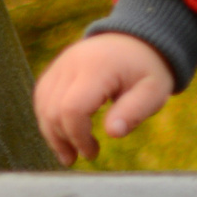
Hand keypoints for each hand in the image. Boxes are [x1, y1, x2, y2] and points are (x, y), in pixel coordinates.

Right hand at [33, 32, 173, 164]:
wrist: (138, 41)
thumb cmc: (146, 70)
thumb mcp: (153, 91)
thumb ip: (134, 112)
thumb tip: (113, 133)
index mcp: (98, 68)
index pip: (73, 108)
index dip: (78, 137)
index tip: (93, 153)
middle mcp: (73, 62)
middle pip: (52, 110)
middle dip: (63, 140)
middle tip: (85, 155)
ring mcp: (61, 63)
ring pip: (42, 106)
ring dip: (53, 133)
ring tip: (71, 152)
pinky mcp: (56, 68)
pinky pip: (42, 97)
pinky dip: (49, 119)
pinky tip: (64, 133)